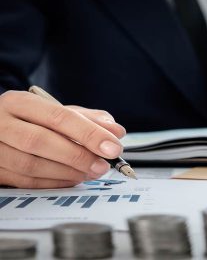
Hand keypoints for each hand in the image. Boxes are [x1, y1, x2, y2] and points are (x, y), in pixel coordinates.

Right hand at [0, 90, 125, 187]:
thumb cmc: (30, 120)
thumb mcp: (57, 112)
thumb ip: (88, 119)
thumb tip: (116, 131)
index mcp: (20, 102)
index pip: (59, 117)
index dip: (89, 133)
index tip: (113, 146)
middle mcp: (1, 122)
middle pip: (41, 140)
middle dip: (78, 155)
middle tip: (103, 165)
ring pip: (31, 164)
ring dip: (67, 172)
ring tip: (91, 172)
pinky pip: (24, 181)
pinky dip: (53, 182)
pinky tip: (73, 178)